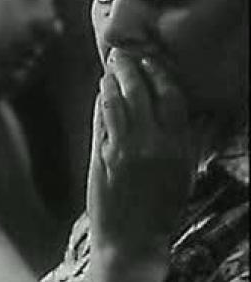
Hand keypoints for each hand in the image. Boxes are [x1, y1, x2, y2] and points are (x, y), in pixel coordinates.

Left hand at [88, 49, 196, 280]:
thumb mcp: (183, 174)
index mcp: (178, 147)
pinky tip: (101, 91)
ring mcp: (124, 148)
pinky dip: (101, 100)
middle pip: (141, 92)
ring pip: (117, 101)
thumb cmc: (161, 208)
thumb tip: (192, 113)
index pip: (172, 98)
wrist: (132, 238)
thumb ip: (185, 141)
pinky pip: (101, 118)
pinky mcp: (102, 155)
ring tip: (110, 67)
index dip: (160, 75)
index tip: (151, 60)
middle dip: (131, 68)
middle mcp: (152, 144)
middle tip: (124, 54)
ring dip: (112, 80)